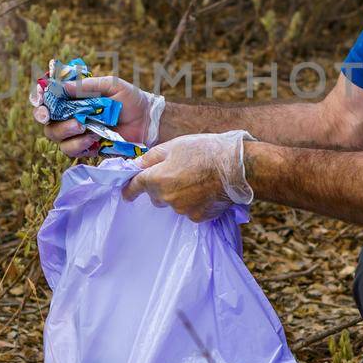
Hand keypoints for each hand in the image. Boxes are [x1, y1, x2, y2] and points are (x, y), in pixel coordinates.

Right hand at [31, 72, 165, 157]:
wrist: (147, 122)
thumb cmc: (129, 99)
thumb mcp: (111, 85)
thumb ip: (86, 86)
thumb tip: (62, 87)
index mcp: (73, 97)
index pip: (47, 98)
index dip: (38, 99)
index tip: (41, 99)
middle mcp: (70, 115)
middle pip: (46, 120)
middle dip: (52, 120)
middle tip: (70, 117)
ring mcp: (77, 133)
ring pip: (56, 137)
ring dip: (67, 132)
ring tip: (84, 127)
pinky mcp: (85, 148)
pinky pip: (71, 150)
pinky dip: (79, 144)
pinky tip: (93, 139)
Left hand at [122, 131, 253, 221]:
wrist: (236, 167)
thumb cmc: (204, 151)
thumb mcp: (175, 145)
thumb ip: (152, 157)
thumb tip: (136, 165)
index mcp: (157, 178)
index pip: (135, 186)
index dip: (129, 189)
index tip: (126, 193)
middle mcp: (166, 197)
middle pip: (156, 195)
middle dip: (161, 186)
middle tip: (178, 172)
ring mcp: (182, 210)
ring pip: (173, 203)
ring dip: (179, 194)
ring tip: (197, 179)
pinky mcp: (198, 217)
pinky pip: (190, 211)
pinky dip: (194, 202)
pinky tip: (206, 191)